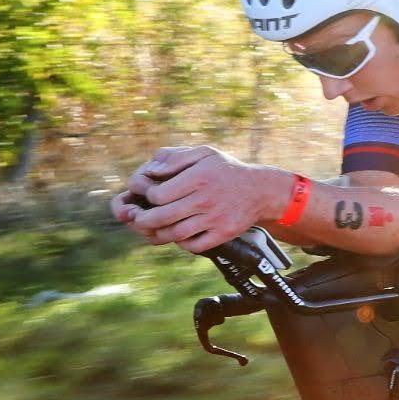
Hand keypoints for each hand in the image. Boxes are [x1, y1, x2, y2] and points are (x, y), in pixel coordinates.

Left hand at [116, 145, 281, 254]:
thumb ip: (175, 158)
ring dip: (159, 234)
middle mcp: (205, 199)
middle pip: (162, 217)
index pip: (159, 194)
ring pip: (176, 234)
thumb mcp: (203, 153)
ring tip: (153, 230)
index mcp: (198, 177)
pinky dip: (182, 244)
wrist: (260, 190)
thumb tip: (151, 171)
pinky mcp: (223, 234)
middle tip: (138, 220)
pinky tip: (178, 237)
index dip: (148, 197)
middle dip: (144, 220)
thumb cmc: (226, 170)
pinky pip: (195, 246)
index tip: (148, 196)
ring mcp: (214, 219)